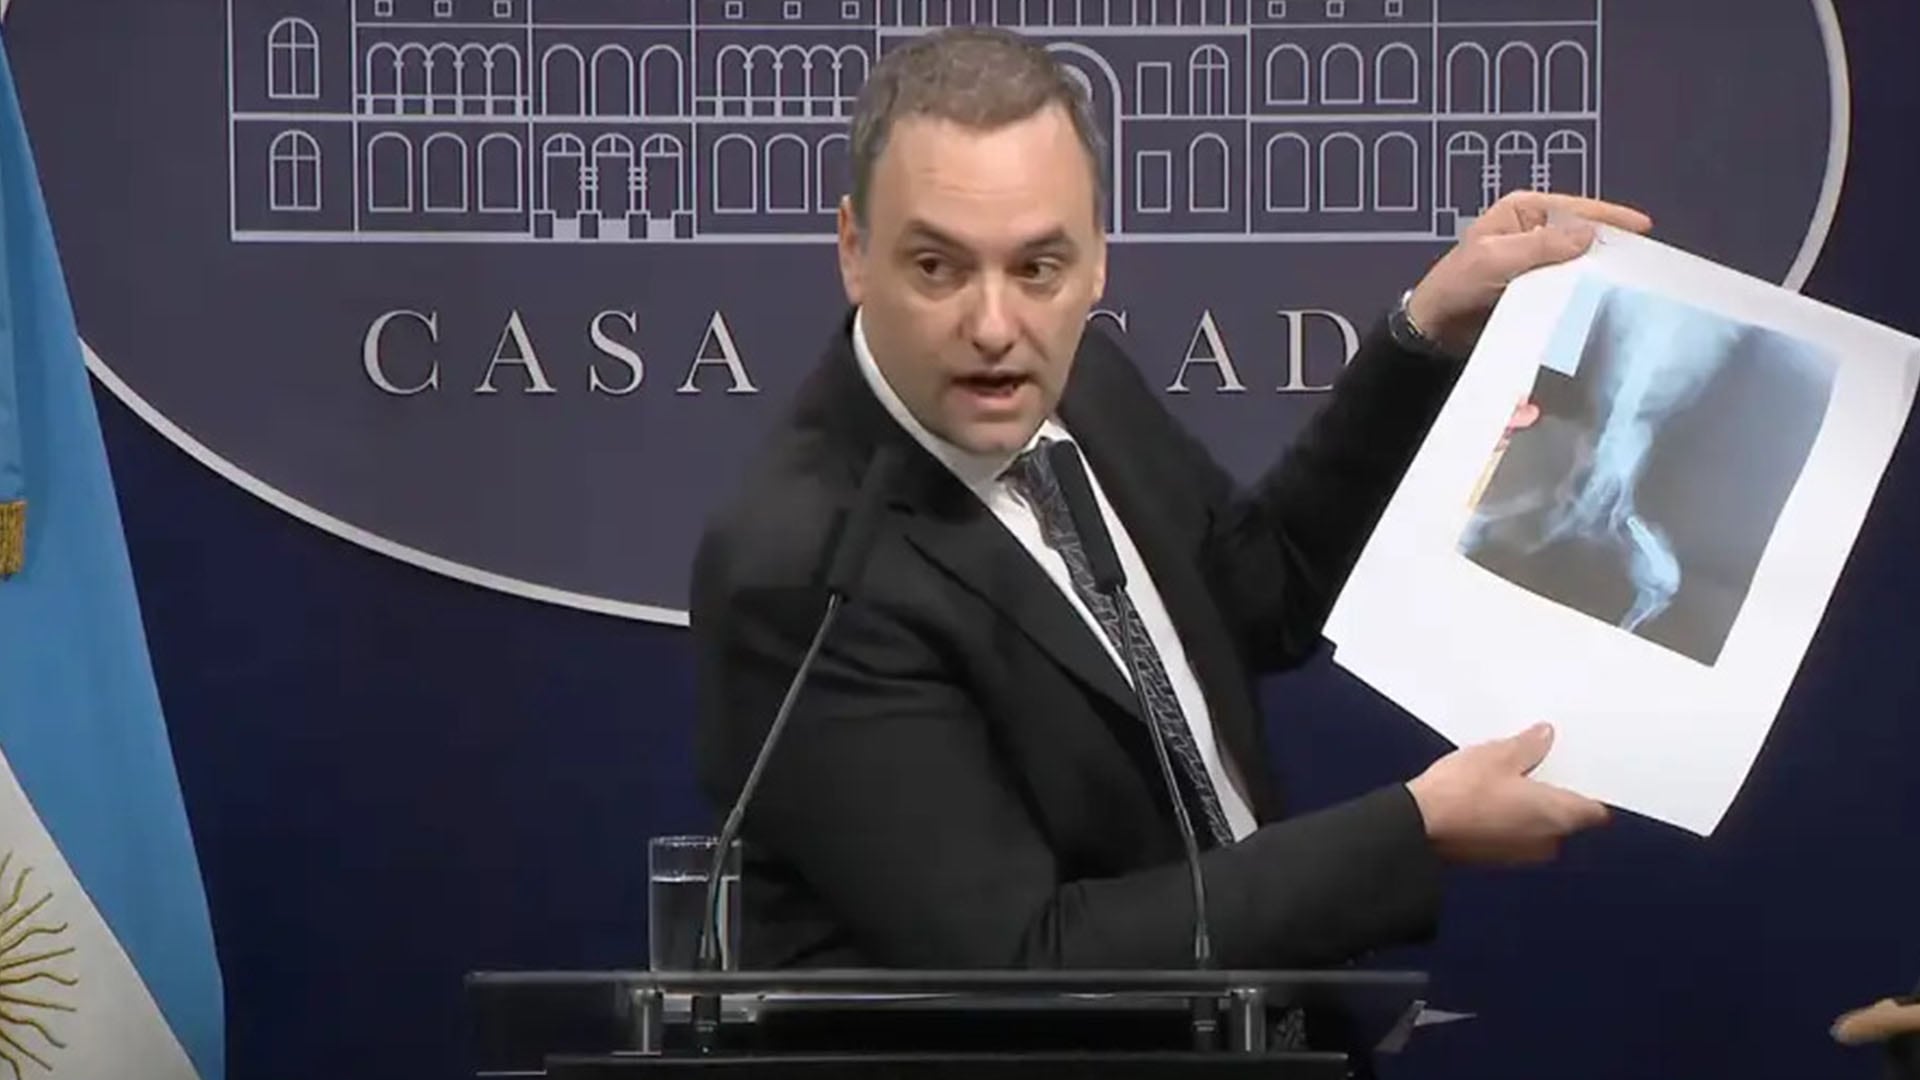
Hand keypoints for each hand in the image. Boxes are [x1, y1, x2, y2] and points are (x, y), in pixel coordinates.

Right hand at [1406, 723, 1610, 864]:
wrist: (1420, 827)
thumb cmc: (1461, 794)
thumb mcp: (1498, 755)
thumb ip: (1529, 746)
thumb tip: (1544, 737)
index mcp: (1558, 816)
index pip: (1595, 809)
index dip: (1589, 788)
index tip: (1579, 768)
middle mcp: (1547, 841)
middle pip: (1566, 816)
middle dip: (1554, 792)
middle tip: (1537, 762)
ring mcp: (1520, 854)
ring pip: (1537, 825)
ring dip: (1528, 806)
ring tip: (1505, 776)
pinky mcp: (1495, 857)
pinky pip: (1514, 834)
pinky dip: (1508, 817)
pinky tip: (1486, 796)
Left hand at [1407, 192, 1652, 355]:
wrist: (1436, 328)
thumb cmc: (1456, 285)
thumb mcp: (1495, 258)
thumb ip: (1540, 246)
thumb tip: (1588, 234)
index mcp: (1522, 211)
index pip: (1574, 208)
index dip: (1610, 217)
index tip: (1643, 226)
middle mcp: (1533, 231)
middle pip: (1582, 233)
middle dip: (1611, 243)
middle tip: (1646, 258)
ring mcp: (1536, 260)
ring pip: (1578, 261)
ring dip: (1600, 270)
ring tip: (1634, 279)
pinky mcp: (1536, 287)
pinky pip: (1567, 284)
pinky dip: (1585, 289)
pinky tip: (1605, 299)